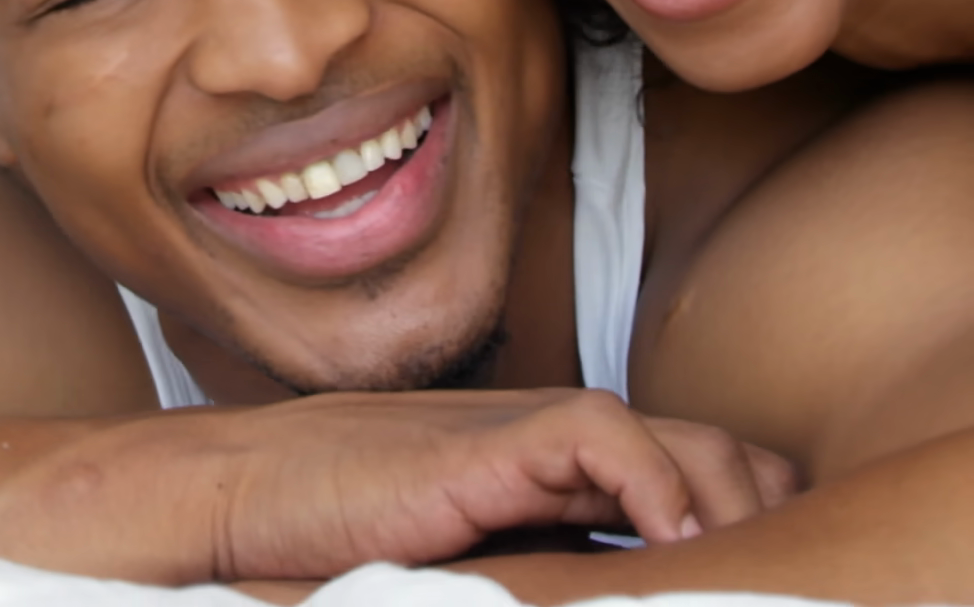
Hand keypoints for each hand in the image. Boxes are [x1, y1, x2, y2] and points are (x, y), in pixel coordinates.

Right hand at [203, 387, 795, 579]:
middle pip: (712, 451)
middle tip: (781, 583)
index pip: (699, 475)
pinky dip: (653, 484)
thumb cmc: (335, 536)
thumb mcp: (472, 560)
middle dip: (764, 513)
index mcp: (562, 476)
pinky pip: (600, 432)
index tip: (774, 582)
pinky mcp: (490, 441)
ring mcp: (526, 433)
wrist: (242, 494)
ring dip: (727, 505)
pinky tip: (669, 545)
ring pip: (675, 437)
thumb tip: (607, 596)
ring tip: (743, 573)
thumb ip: (542, 566)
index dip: (752, 521)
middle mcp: (559, 443)